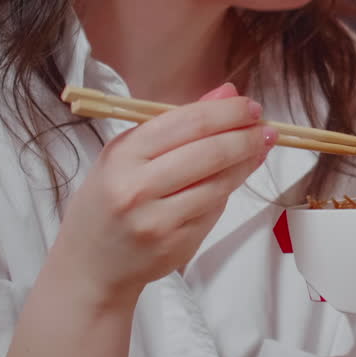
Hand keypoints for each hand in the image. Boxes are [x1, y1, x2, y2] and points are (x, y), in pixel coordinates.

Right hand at [47, 83, 275, 305]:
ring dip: (246, 162)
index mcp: (124, 154)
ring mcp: (157, 220)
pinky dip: (229, 190)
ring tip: (260, 147)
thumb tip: (227, 93)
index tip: (250, 107)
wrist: (90, 263)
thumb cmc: (110, 197)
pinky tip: (237, 175)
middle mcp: (138, 187)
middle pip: (210, 152)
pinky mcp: (175, 245)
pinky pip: (214, 210)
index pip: (188, 123)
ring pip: (219, 183)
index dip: (227, 113)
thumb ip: (177, 123)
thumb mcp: (128, 152)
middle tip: (266, 127)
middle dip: (245, 136)